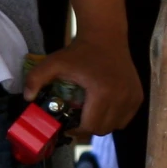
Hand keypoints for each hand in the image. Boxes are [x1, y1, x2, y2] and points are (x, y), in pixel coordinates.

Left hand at [26, 33, 142, 138]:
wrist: (106, 37)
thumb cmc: (79, 52)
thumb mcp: (53, 63)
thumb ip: (36, 79)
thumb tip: (27, 98)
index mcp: (102, 93)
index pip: (91, 126)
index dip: (77, 129)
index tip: (67, 123)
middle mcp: (122, 97)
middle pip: (104, 129)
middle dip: (88, 128)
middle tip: (77, 119)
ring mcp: (133, 97)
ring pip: (116, 126)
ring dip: (102, 124)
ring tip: (90, 113)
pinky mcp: (139, 96)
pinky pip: (126, 118)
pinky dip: (115, 118)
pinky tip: (103, 107)